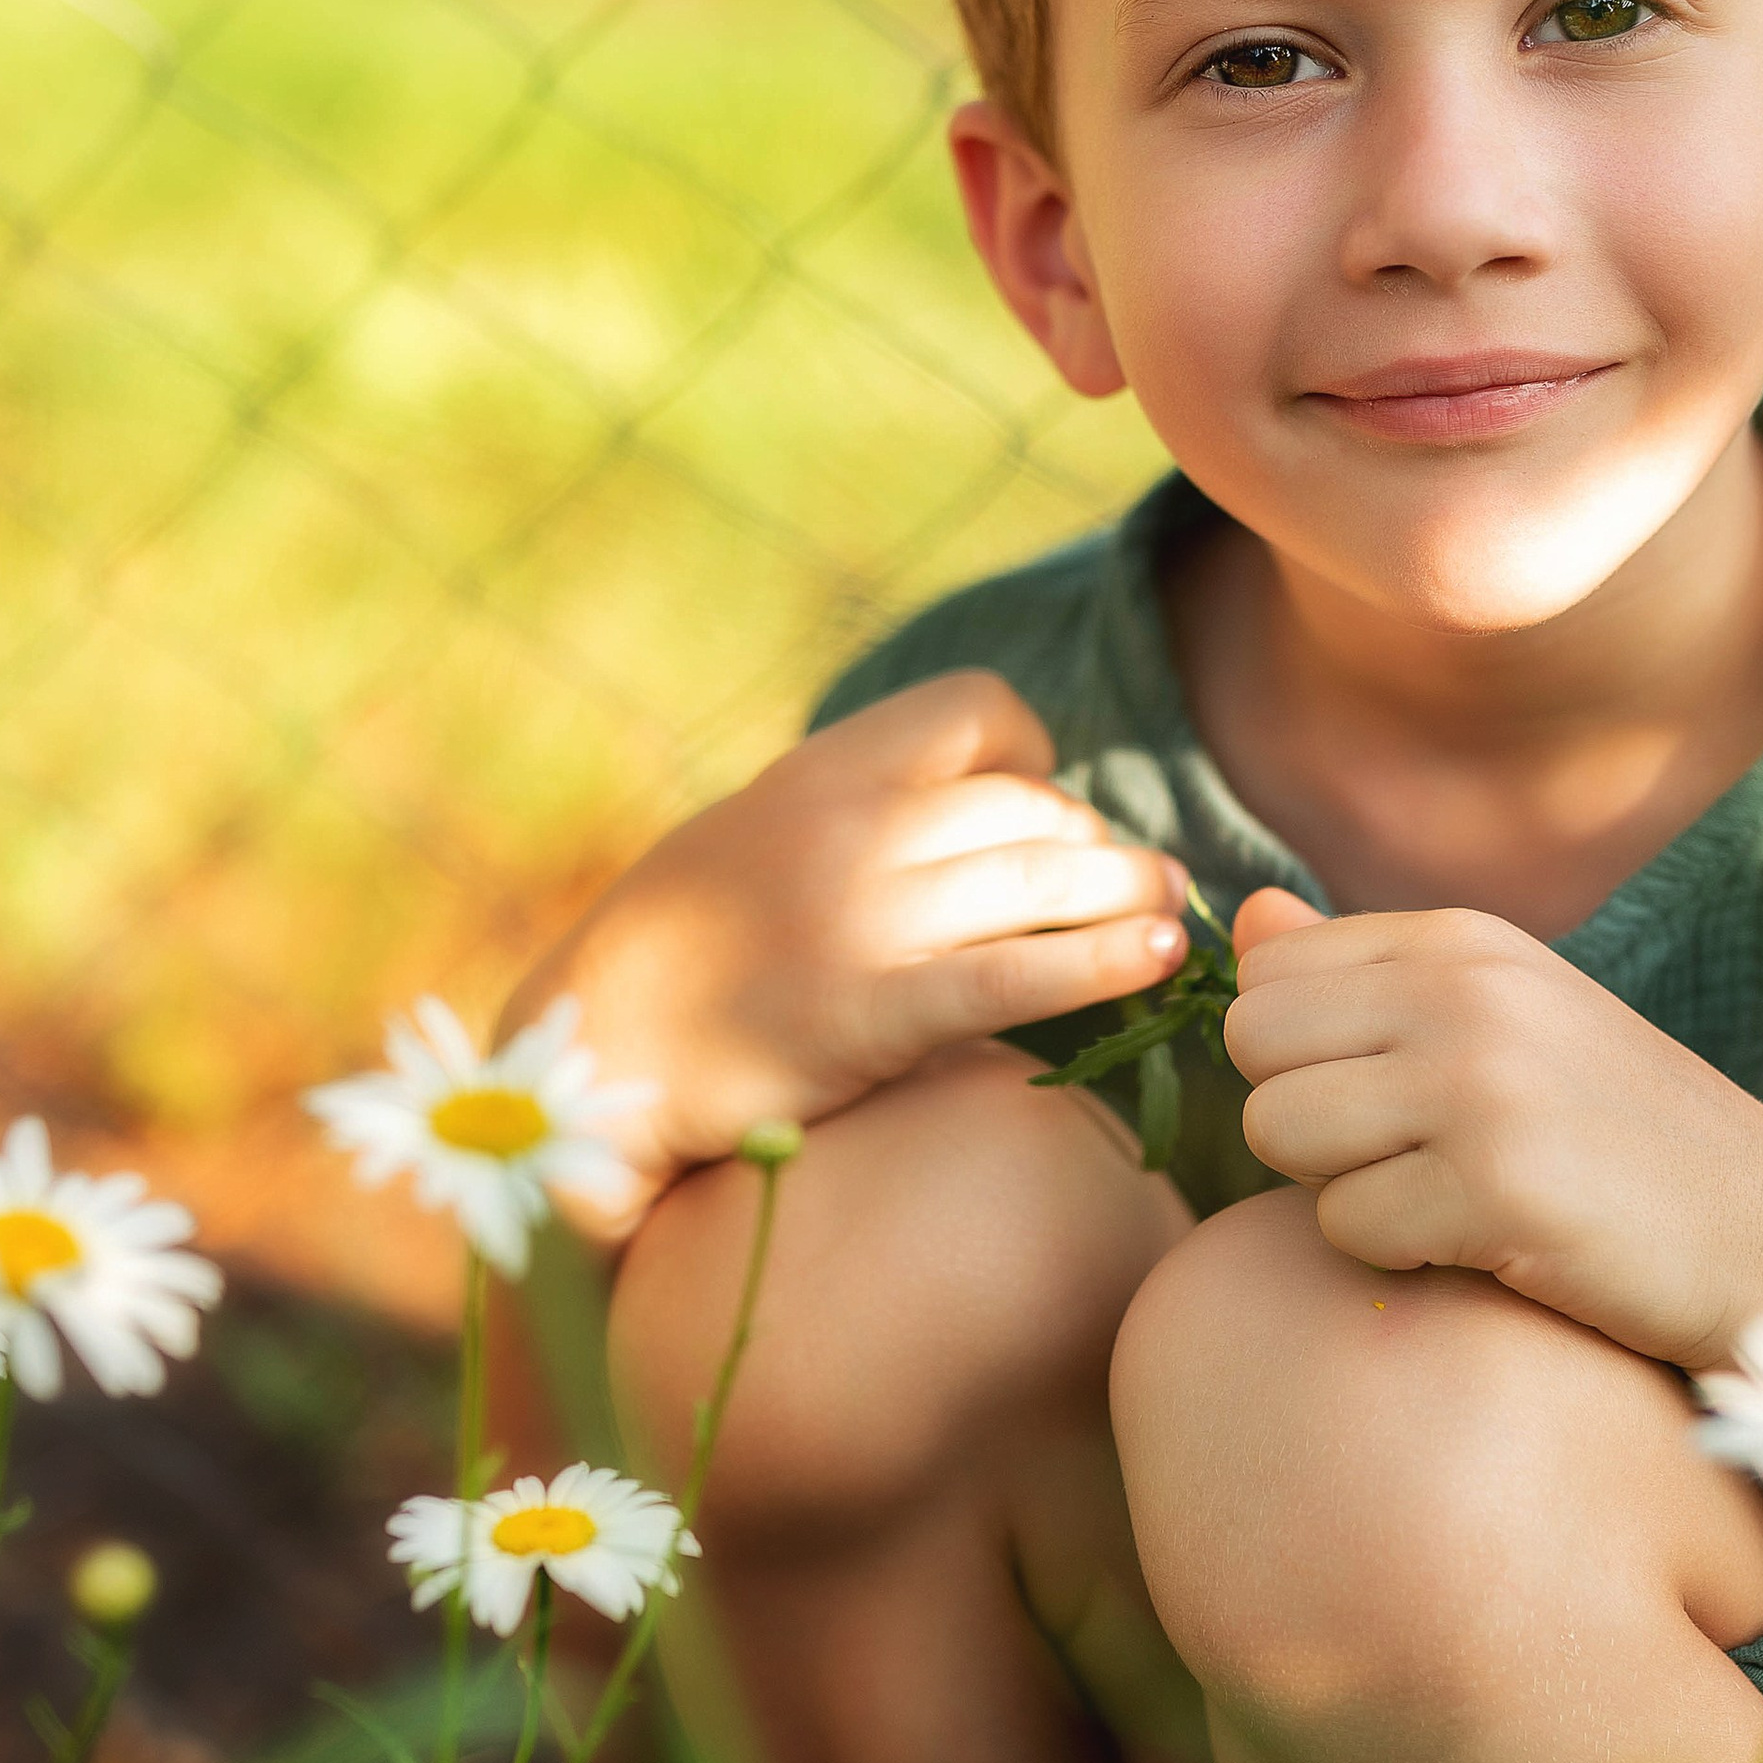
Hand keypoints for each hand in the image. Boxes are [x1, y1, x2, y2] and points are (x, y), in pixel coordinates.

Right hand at [501, 673, 1187, 1228]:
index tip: (1045, 805)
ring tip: (1171, 918)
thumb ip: (850, 823)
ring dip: (1125, 892)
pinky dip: (1103, 961)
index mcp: (821, 773)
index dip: (1033, 755)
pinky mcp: (870, 1013)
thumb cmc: (680, 960)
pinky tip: (1159, 963)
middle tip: (1129, 886)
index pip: (973, 711)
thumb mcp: (756, 845)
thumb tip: (961, 825)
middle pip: (1026, 805)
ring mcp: (859, 917)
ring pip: (1039, 875)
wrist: (591, 1052)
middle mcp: (847, 828)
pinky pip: (1015, 973)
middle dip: (1092, 844)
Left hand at [1223, 892, 1762, 1373]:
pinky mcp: (1493, 1189)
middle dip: (1303, 1118)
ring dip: (1342, 1189)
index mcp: (1462, 940)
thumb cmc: (1619, 1135)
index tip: (1383, 1093)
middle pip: (1252, 1048)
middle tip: (1404, 1157)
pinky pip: (1343, 1227)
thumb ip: (1365, 972)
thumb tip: (1243, 920)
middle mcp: (1463, 990)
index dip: (1299, 1052)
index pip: (1265, 973)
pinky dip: (1395, 1255)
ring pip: (1277, 1134)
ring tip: (1442, 1198)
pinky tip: (1481, 1245)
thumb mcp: (1505, 1018)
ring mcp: (1479, 1084)